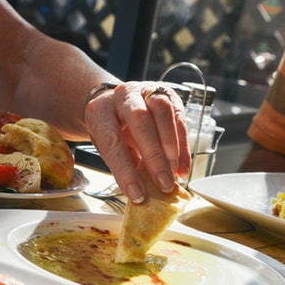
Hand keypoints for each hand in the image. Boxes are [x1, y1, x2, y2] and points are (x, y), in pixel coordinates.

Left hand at [84, 81, 190, 202]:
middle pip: (141, 121)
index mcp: (100, 110)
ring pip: (163, 113)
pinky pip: (180, 119)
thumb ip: (123, 163)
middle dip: (154, 156)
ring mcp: (147, 91)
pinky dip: (183, 147)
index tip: (137, 193)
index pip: (112, 140)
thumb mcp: (106, 146)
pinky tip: (182, 168)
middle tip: (163, 183)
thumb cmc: (110, 128)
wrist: (115, 103)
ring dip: (171, 147)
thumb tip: (142, 190)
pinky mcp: (168, 95)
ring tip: (173, 174)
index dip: (125, 170)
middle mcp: (124, 95)